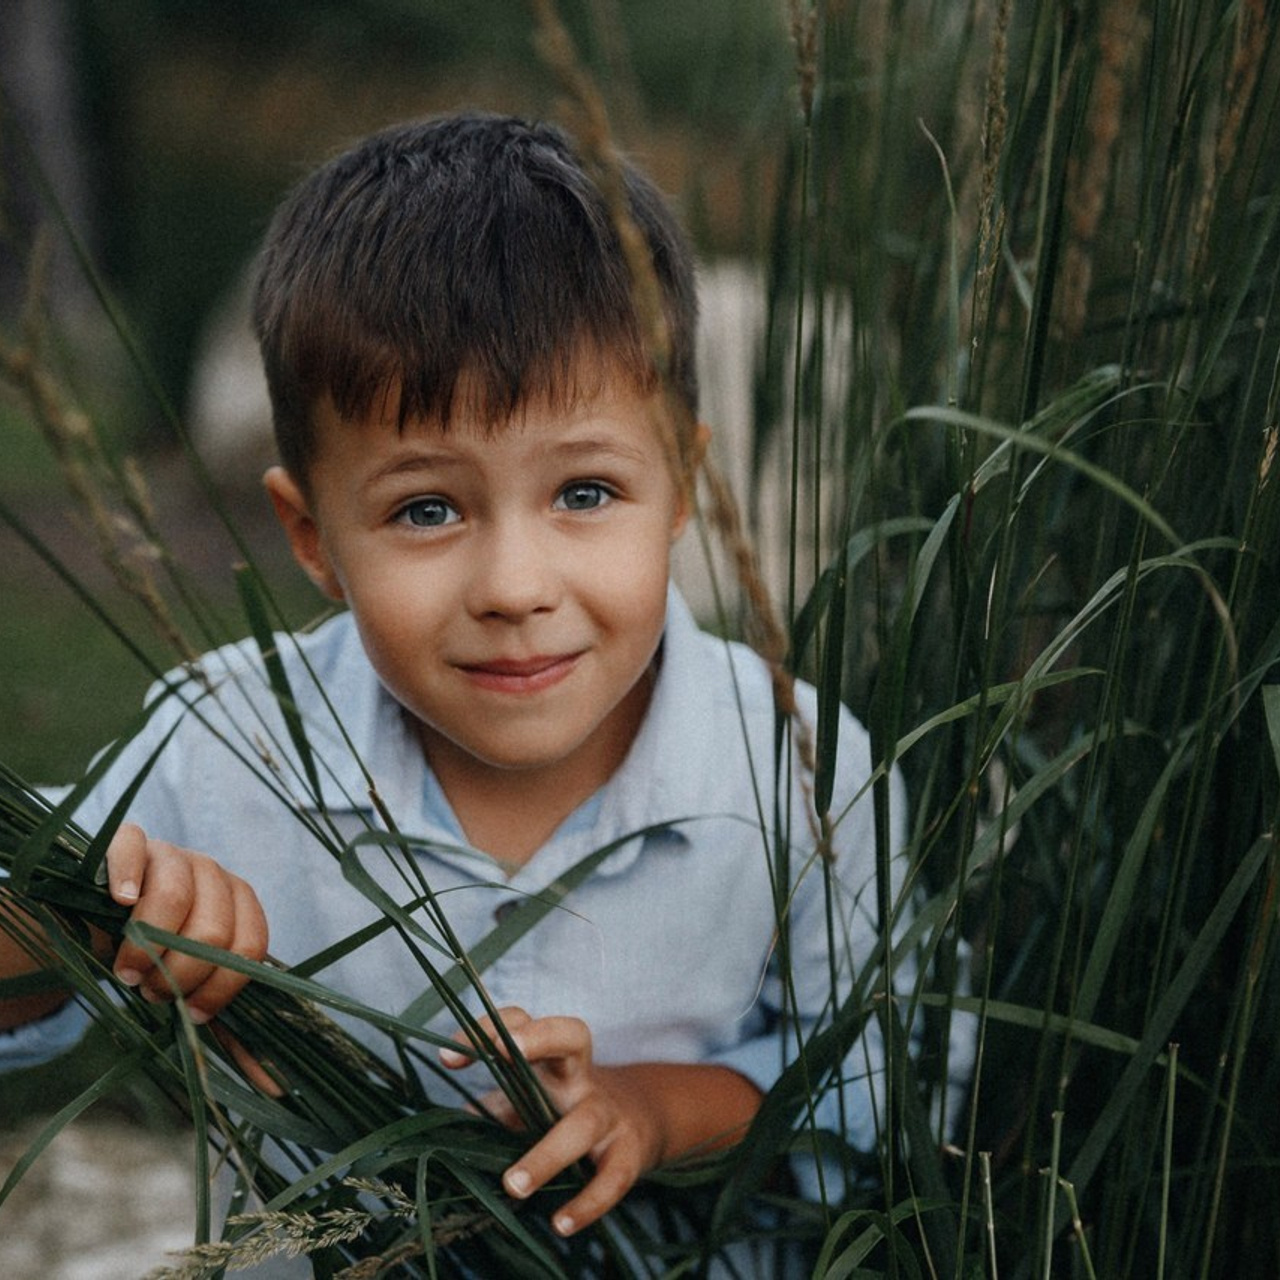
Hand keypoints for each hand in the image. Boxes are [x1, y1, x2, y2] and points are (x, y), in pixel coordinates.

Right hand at [106, 823, 268, 1025]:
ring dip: (146, 948)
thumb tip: (276, 1088)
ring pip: (174, 898)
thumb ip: (231, 1026)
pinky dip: (127, 877)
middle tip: (149, 991)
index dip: (219, 988)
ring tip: (127, 971)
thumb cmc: (159, 954)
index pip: (250, 947)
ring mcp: (174, 853)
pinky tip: (120, 903)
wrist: (105, 915)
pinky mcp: (132, 842)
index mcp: (241, 903)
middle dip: (178, 975)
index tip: (188, 1012)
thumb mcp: (195, 985)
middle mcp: (214, 872)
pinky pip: (133, 849)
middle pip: (213, 930)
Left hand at [440, 1006, 761, 1236]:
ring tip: (513, 1185)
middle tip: (500, 1051)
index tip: (449, 1058)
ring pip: (583, 1124)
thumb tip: (449, 1127)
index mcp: (552, 1059)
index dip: (487, 1031)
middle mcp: (582, 1077)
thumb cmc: (569, 1108)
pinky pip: (612, 1178)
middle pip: (573, 1037)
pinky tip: (560, 1223)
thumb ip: (496, 1107)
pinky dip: (588, 1203)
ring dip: (547, 1155)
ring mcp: (609, 1112)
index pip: (523, 1023)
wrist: (645, 1120)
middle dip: (539, 1037)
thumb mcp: (533, 1099)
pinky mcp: (629, 1152)